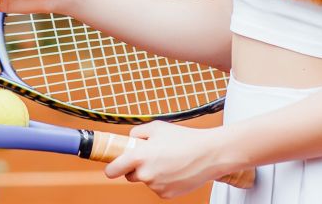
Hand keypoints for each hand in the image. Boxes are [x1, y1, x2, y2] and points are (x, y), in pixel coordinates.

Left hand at [104, 122, 230, 198]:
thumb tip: (129, 140)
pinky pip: (158, 188)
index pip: (112, 170)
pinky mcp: (167, 195)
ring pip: (146, 181)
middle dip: (135, 168)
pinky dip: (163, 181)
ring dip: (152, 174)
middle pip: (129, 176)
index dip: (111, 168)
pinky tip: (175, 170)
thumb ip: (137, 133)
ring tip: (169, 161)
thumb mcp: (157, 127)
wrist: (209, 154)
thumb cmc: (184, 138)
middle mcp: (146, 174)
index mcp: (139, 156)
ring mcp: (156, 186)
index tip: (112, 167)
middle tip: (150, 157)